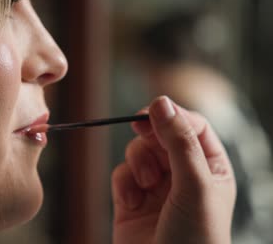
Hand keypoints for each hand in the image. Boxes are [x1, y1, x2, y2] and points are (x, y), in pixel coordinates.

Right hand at [112, 96, 235, 243]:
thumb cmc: (193, 238)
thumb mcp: (193, 184)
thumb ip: (178, 141)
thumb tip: (161, 102)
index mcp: (209, 168)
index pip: (192, 126)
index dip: (172, 116)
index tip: (151, 112)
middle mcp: (183, 174)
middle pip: (161, 135)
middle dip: (150, 136)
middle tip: (139, 131)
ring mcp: (156, 187)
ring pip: (138, 152)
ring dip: (137, 163)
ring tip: (145, 184)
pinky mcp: (131, 199)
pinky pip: (121, 174)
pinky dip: (123, 184)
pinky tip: (131, 202)